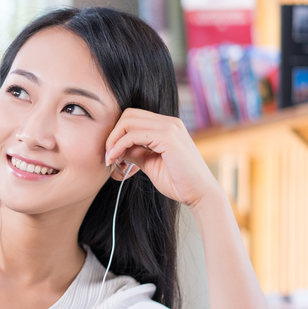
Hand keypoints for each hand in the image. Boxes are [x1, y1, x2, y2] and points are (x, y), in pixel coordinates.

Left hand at [104, 109, 220, 209]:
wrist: (200, 194)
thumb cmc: (177, 182)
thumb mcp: (149, 163)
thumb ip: (135, 152)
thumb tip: (115, 148)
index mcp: (167, 126)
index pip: (134, 117)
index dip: (117, 133)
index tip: (110, 153)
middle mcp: (170, 122)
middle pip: (128, 114)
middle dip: (113, 133)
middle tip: (108, 155)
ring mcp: (170, 128)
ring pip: (128, 121)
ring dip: (113, 139)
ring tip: (110, 158)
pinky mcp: (168, 138)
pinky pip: (134, 134)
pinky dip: (120, 145)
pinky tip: (116, 158)